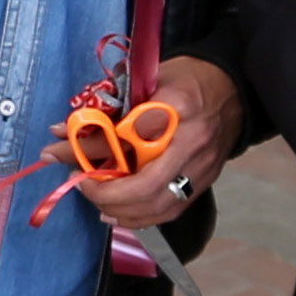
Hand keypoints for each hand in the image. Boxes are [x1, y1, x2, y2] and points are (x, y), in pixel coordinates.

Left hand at [72, 52, 238, 236]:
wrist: (234, 88)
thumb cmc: (187, 78)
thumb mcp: (145, 81)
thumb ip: (109, 108)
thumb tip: (63, 132)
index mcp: (175, 106)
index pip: (125, 137)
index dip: (89, 151)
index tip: (61, 153)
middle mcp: (192, 141)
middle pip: (145, 184)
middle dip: (106, 192)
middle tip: (80, 182)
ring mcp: (202, 166)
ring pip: (158, 205)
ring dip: (122, 210)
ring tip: (96, 202)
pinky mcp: (206, 180)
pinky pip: (172, 209)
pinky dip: (142, 217)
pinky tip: (119, 214)